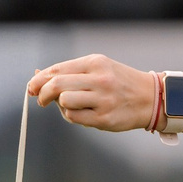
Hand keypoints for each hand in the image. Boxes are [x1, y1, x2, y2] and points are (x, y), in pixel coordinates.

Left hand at [26, 55, 155, 132]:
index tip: (31, 87)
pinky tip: (81, 114)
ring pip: (64, 102)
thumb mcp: (97, 69)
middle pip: (56, 85)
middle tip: (40, 100)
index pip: (57, 69)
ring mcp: (102, 99)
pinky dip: (71, 116)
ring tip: (69, 106)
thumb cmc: (118, 83)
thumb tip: (37, 75)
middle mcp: (99, 79)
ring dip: (60, 106)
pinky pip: (74, 118)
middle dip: (42, 94)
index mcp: (95, 63)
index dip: (39, 79)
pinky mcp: (104, 118)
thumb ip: (69, 72)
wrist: (151, 98)